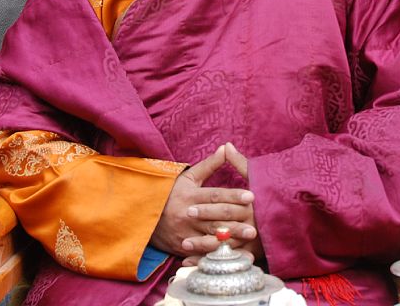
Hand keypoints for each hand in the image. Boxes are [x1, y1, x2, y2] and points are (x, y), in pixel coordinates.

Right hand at [181, 143, 263, 262]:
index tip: (250, 196)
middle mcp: (188, 214)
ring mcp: (185, 232)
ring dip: (230, 237)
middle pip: (215, 217)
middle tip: (255, 223)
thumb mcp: (188, 177)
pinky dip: (214, 251)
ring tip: (248, 236)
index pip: (215, 195)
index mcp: (190, 195)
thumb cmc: (170, 193)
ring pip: (210, 235)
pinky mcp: (182, 246)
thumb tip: (225, 148)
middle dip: (236, 219)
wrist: (144, 215)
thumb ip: (209, 165)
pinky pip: (200, 250)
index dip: (233, 195)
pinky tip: (229, 251)